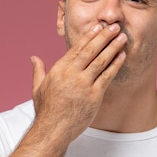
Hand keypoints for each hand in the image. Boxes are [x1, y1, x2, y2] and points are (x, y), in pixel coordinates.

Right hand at [30, 22, 126, 141]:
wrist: (52, 130)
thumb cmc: (46, 111)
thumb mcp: (38, 88)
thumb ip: (38, 71)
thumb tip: (34, 58)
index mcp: (59, 69)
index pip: (77, 48)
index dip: (89, 36)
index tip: (98, 26)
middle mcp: (72, 74)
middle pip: (91, 50)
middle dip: (104, 36)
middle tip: (114, 26)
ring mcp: (84, 85)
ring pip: (101, 61)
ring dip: (113, 47)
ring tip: (122, 37)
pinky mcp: (94, 96)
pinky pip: (107, 76)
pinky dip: (115, 64)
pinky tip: (122, 56)